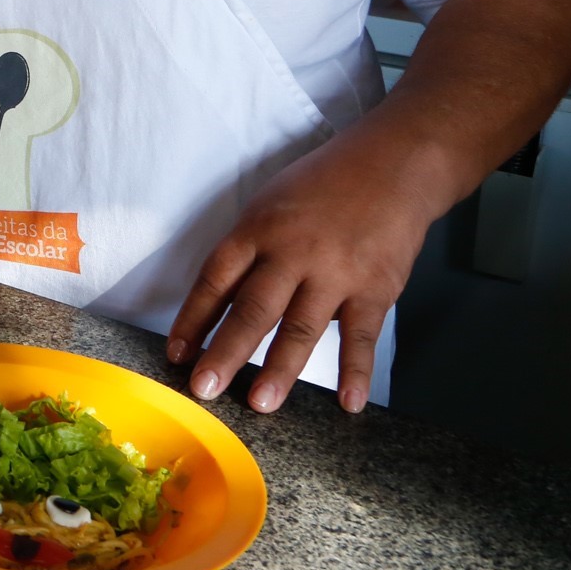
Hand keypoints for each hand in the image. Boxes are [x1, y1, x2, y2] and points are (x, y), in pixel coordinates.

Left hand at [165, 130, 430, 413]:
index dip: (193, 318)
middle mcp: (292, 252)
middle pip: (252, 309)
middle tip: (204, 389)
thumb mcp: (270, 204)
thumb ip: (249, 253)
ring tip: (260, 404)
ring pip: (301, 328)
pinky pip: (361, 336)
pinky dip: (356, 372)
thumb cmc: (322, 186)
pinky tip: (348, 403)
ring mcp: (335, 272)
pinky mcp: (375, 288)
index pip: (215, 279)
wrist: (392, 164)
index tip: (177, 353)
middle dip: (225, 352)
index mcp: (257, 229)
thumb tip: (223, 306)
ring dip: (280, 370)